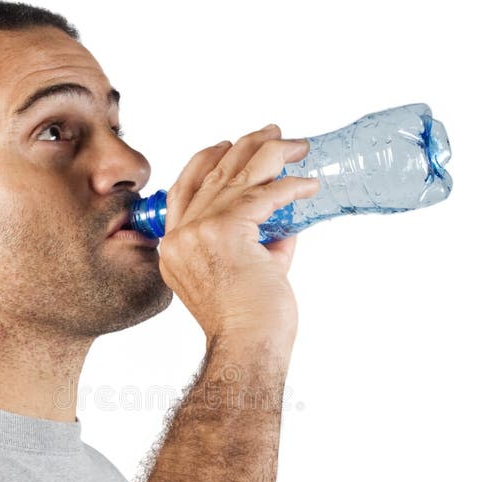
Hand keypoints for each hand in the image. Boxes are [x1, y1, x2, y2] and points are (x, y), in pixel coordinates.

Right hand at [158, 124, 319, 358]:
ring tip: (297, 146)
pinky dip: (290, 186)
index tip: (228, 145)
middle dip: (245, 147)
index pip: (183, 190)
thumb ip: (257, 242)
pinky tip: (309, 184)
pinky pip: (263, 195)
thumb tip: (285, 218)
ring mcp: (198, 232)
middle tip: (274, 133)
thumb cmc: (248, 324)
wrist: (247, 348)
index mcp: (173, 249)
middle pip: (211, 174)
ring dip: (271, 154)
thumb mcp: (243, 273)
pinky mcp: (226, 231)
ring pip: (236, 176)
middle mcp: (179, 237)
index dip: (206, 161)